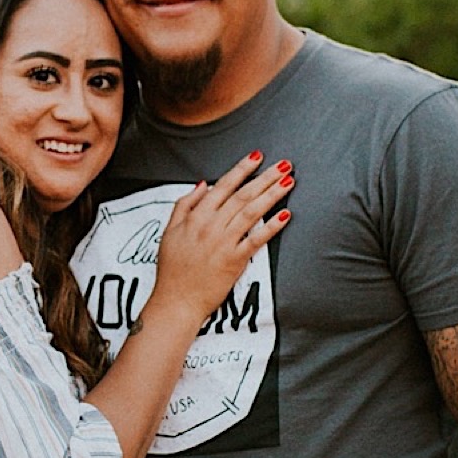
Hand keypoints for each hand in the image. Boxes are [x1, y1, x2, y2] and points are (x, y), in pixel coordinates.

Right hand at [152, 153, 291, 322]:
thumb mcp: (169, 231)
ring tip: (288, 181)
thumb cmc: (172, 268)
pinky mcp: (235, 261)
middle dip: (265, 177)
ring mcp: (224, 243)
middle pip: (243, 195)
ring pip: (252, 212)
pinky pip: (256, 240)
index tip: (257, 157)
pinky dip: (272, 227)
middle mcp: (212, 226)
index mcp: (196, 217)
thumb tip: (201, 184)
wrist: (176, 300)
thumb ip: (184, 205)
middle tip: (283, 165)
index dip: (241, 170)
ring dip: (272, 195)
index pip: (223, 186)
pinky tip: (286, 215)